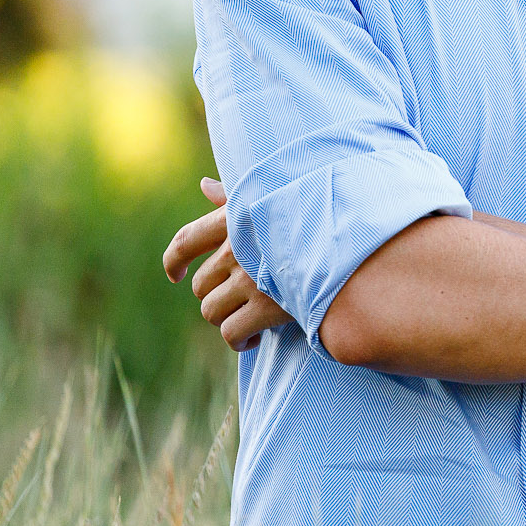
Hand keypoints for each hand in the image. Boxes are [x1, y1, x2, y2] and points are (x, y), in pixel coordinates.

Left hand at [163, 178, 295, 350]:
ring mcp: (250, 279)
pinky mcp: (264, 308)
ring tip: (249, 319)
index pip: (186, 240)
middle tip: (242, 299)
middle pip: (200, 285)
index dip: (174, 260)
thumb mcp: (273, 201)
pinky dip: (238, 340)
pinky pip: (230, 332)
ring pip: (211, 310)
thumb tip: (203, 185)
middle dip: (216, 296)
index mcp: (236, 219)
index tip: (176, 274)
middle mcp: (237, 249)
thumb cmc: (312, 222)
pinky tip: (253, 338)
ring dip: (226, 318)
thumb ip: (235, 197)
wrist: (351, 251)